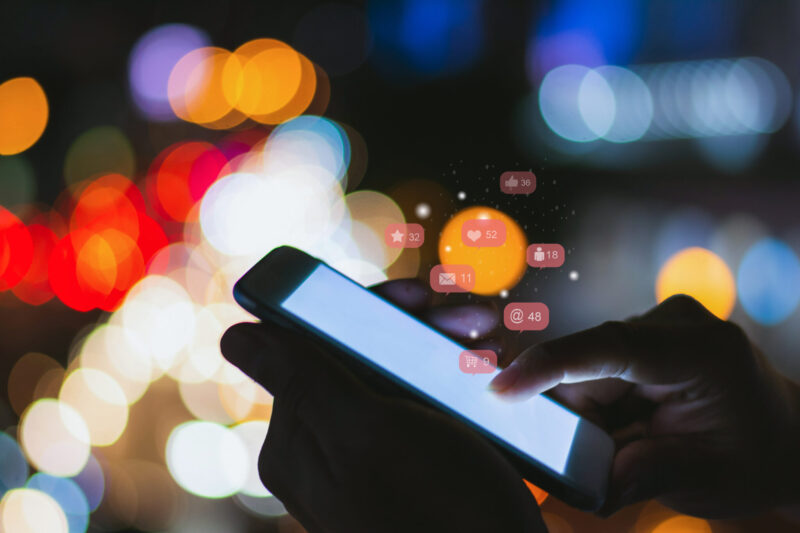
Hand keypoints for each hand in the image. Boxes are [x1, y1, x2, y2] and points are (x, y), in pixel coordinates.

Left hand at [220, 280, 545, 532]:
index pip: (318, 343)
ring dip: (440, 353)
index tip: (420, 297)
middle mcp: (324, 450)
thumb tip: (234, 336)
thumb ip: (302, 379)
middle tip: (473, 323)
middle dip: (415, 330)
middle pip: (361, 358)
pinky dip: (451, 387)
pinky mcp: (406, 473)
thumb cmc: (438, 510)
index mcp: (299, 437)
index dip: (368, 309)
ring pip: (396, 379)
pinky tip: (483, 383)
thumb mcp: (366, 432)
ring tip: (488, 351)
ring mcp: (366, 463)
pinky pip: (421, 411)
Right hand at [490, 294, 799, 517]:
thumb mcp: (701, 479)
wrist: (785, 438)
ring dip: (593, 413)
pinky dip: (602, 405)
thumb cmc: (753, 459)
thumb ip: (635, 474)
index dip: (550, 365)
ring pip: (589, 368)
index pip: (611, 347)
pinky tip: (631, 426)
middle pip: (591, 364)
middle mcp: (678, 323)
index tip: (500, 389)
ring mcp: (661, 323)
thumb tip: (578, 478)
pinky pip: (598, 368)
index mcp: (703, 353)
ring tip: (635, 442)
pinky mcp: (646, 333)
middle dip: (578, 415)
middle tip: (603, 456)